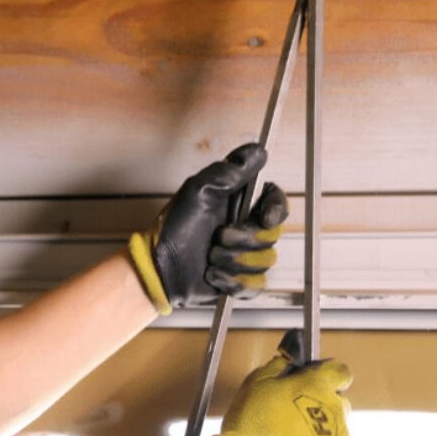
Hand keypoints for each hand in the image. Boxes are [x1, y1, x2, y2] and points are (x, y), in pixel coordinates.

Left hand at [128, 144, 287, 314]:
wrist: (159, 267)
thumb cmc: (174, 226)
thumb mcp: (197, 191)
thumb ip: (227, 172)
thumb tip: (258, 151)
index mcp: (240, 203)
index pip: (276, 201)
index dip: (277, 209)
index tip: (266, 218)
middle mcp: (247, 227)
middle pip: (273, 233)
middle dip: (245, 238)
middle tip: (218, 237)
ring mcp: (246, 254)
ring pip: (266, 260)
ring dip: (234, 260)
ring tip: (210, 257)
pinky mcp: (242, 280)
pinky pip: (256, 285)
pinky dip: (233, 281)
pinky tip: (213, 275)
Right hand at [211, 329, 351, 435]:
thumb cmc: (251, 425)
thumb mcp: (255, 383)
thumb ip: (278, 367)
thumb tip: (288, 362)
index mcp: (317, 386)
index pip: (340, 371)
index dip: (327, 375)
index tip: (315, 381)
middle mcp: (335, 410)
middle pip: (337, 402)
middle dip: (321, 406)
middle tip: (292, 415)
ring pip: (336, 430)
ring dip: (318, 432)